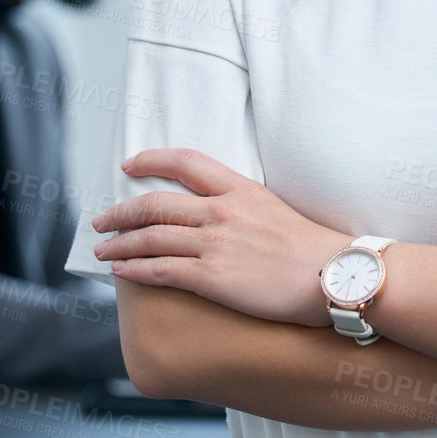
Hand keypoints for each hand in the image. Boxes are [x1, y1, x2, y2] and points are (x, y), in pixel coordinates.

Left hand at [90, 148, 349, 326]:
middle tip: (102, 219)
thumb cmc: (312, 248)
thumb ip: (242, 205)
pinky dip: (135, 269)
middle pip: (156, 203)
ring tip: (103, 250)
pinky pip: (161, 270)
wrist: (333, 276)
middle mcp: (223, 211)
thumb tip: (213, 212)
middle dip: (120, 211)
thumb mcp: (274, 209)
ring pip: (151, 237)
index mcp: (240, 189)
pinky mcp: (213, 277)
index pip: (186, 162)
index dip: (152, 160)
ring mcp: (216, 244)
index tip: (130, 166)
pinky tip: (121, 271)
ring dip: (119, 243)